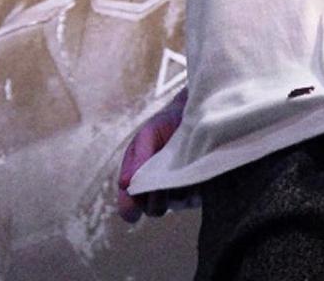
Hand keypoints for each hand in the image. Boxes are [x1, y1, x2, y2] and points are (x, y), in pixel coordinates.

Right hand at [117, 87, 187, 222]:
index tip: (134, 201)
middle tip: (163, 173)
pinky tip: (195, 164)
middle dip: (157, 195)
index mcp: (138, 183)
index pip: (129, 208)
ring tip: (183, 160)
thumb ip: (138, 157)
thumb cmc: (165, 125)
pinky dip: (195, 183)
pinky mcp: (199, 193)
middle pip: (153, 209)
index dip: (129, 207)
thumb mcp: (147, 135)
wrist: (193, 114)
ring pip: (176, 203)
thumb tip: (124, 183)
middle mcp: (157, 194)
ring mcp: (179, 195)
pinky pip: (196, 197)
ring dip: (178, 186)